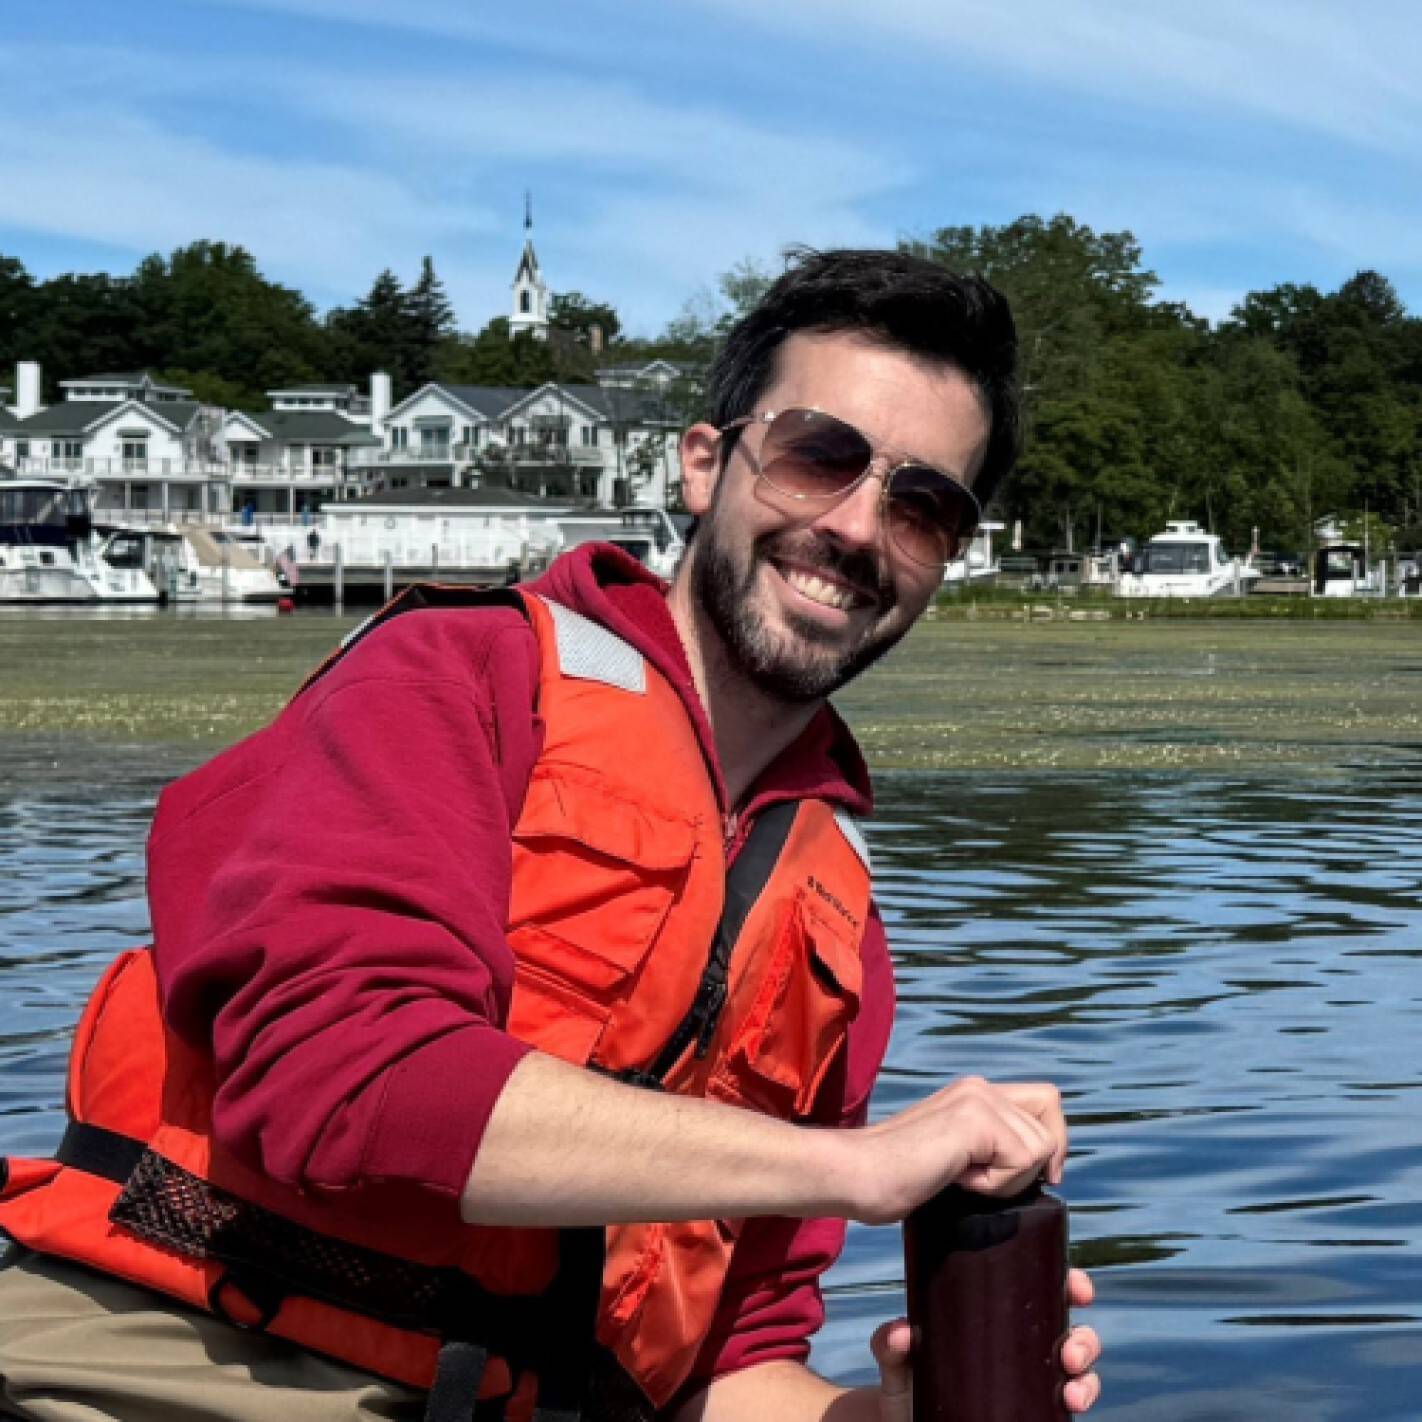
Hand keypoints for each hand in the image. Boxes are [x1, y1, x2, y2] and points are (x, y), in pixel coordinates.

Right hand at [847, 1077, 1066, 1224]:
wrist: (855, 1175)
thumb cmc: (894, 1179)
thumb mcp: (953, 1155)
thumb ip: (986, 1147)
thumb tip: (1040, 1169)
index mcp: (974, 1093)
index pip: (1044, 1101)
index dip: (1052, 1140)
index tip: (1038, 1179)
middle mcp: (979, 1087)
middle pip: (1051, 1116)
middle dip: (1039, 1160)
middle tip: (996, 1182)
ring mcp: (976, 1098)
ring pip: (1041, 1146)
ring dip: (1009, 1179)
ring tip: (962, 1179)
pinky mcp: (974, 1119)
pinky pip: (1022, 1161)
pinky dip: (996, 1184)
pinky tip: (957, 1180)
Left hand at [870, 1269, 1100, 1420]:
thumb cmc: (907, 1379)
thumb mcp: (897, 1359)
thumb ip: (891, 1344)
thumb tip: (903, 1332)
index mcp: (997, 1314)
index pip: (1043, 1288)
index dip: (1070, 1283)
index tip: (1078, 1289)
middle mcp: (1021, 1343)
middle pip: (1072, 1331)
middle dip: (1084, 1340)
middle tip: (1069, 1354)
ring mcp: (1030, 1378)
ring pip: (1080, 1371)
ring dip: (1087, 1378)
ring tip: (1071, 1392)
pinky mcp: (1034, 1410)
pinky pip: (1069, 1403)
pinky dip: (1080, 1400)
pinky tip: (1070, 1407)